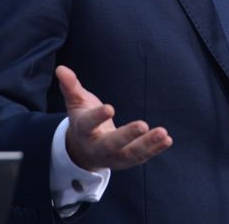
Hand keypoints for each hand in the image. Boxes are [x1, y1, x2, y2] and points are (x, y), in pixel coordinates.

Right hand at [56, 65, 172, 171]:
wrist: (83, 150)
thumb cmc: (83, 120)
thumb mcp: (75, 103)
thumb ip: (70, 87)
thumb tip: (61, 68)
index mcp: (83, 130)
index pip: (88, 124)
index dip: (97, 117)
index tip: (110, 108)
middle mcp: (97, 147)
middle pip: (111, 144)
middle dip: (127, 136)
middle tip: (143, 124)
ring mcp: (112, 157)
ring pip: (130, 154)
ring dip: (147, 144)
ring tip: (163, 134)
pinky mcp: (126, 161)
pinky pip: (141, 157)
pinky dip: (155, 150)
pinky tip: (167, 140)